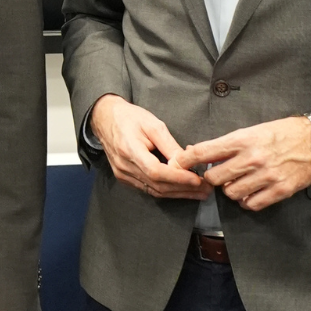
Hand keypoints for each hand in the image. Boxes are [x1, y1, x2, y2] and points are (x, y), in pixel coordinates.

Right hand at [91, 94, 207, 199]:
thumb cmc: (128, 118)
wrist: (104, 119)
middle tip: (206, 189)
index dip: (178, 178)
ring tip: (199, 192)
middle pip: (157, 185)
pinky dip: (166, 191)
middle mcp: (124, 166)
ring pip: (154, 191)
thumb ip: (169, 145)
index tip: (197, 180)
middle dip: (184, 189)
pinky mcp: (124, 178)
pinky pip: (148, 189)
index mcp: (129, 150)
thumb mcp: (152, 124)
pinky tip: (181, 189)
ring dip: (178, 193)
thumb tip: (186, 161)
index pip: (156, 171)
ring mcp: (123, 174)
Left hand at [174, 112, 310, 211]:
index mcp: (243, 140)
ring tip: (239, 182)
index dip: (186, 160)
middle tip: (219, 175)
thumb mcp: (252, 130)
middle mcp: (253, 158)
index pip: (205, 151)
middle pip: (214, 178)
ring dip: (230, 190)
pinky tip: (250, 192)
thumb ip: (226, 144)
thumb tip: (196, 152)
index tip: (178, 164)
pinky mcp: (280, 190)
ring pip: (231, 193)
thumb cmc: (281, 133)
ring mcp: (266, 176)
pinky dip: (247, 201)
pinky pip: (251, 204)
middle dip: (212, 178)